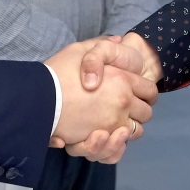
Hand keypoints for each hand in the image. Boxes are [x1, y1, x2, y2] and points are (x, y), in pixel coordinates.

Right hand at [45, 39, 156, 161]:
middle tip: (124, 108)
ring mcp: (112, 123)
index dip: (144, 92)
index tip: (135, 92)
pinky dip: (115, 146)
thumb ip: (102, 45)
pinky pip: (117, 149)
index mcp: (123, 79)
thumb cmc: (59, 72)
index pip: (149, 90)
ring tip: (115, 124)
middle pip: (146, 113)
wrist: (39, 97)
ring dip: (128, 130)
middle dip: (138, 111)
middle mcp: (122, 102)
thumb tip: (120, 40)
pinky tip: (108, 137)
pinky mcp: (99, 140)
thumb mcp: (81, 49)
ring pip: (134, 132)